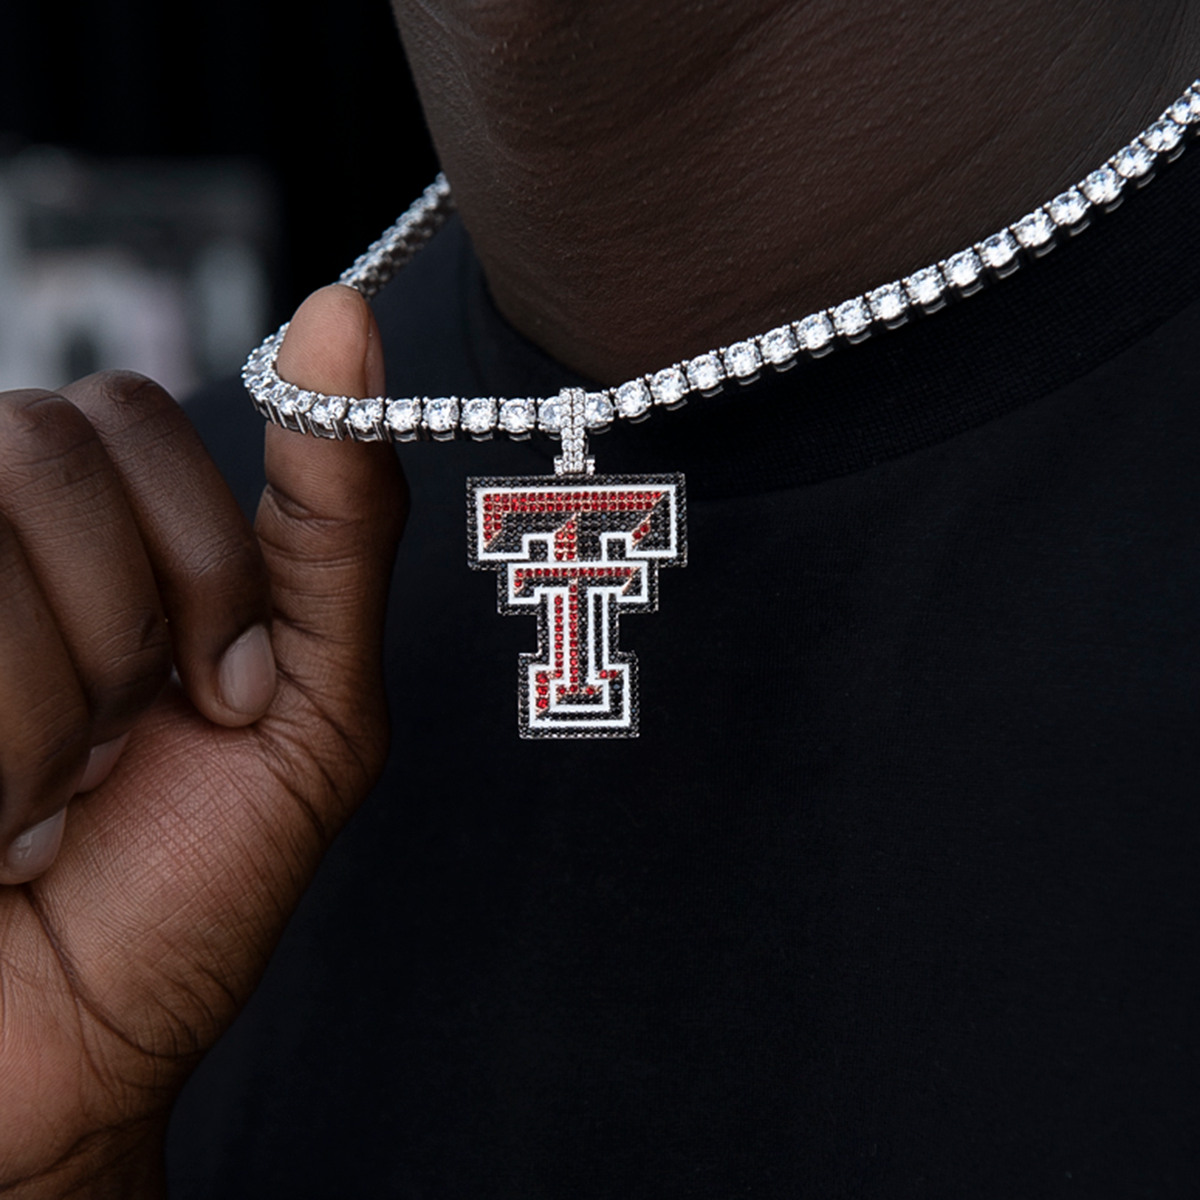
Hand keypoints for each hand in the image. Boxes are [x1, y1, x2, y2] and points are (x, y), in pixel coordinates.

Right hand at [0, 285, 405, 1196]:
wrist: (63, 1051)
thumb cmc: (185, 889)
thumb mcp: (311, 703)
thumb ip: (333, 523)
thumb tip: (343, 316)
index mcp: (99, 544)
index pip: (122, 413)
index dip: (194, 563)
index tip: (222, 690)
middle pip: (36, 451)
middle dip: (118, 632)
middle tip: (122, 751)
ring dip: (35, 710)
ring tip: (37, 800)